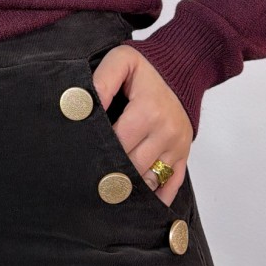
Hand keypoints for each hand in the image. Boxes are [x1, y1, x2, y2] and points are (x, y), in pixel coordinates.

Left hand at [89, 45, 193, 205]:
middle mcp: (166, 131)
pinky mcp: (183, 154)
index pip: (118, 143)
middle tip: (89, 182)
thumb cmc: (146, 67)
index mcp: (148, 111)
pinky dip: (156, 197)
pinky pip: (172, 184)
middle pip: (133, 165)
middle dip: (111, 173)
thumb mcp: (120, 61)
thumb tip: (84, 106)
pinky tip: (138, 205)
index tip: (82, 160)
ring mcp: (177, 145)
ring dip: (130, 187)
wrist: (182, 68)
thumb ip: (101, 81)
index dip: (99, 152)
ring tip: (108, 192)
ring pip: (150, 179)